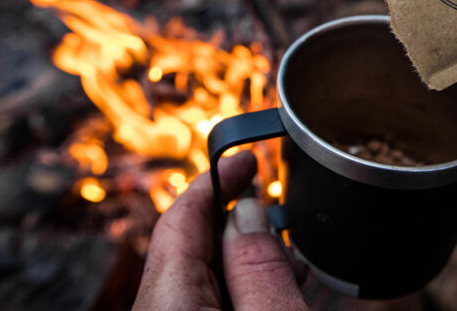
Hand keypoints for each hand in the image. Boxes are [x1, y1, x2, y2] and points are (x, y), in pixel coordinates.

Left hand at [133, 150, 307, 310]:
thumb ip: (259, 267)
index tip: (245, 160)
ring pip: (200, 278)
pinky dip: (240, 290)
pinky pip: (206, 303)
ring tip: (288, 262)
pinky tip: (271, 293)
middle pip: (189, 248)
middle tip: (275, 211)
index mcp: (168, 303)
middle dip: (236, 223)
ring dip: (244, 261)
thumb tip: (249, 213)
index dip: (214, 181)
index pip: (180, 221)